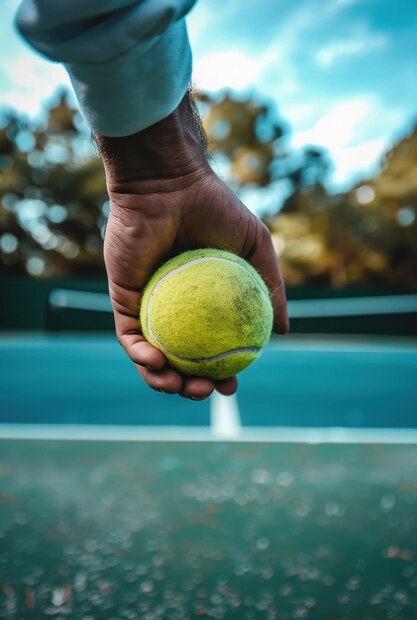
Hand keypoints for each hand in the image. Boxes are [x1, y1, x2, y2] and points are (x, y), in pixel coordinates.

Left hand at [95, 92, 287, 400]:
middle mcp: (174, 308)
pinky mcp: (122, 298)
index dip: (221, 373)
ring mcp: (147, 305)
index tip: (232, 385)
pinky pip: (129, 335)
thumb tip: (284, 334)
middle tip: (207, 390)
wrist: (170, 183)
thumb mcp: (256, 249)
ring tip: (181, 387)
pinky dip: (141, 355)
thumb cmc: (214, 209)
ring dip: (163, 380)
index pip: (211, 348)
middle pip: (180, 359)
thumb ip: (270, 288)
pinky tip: (157, 364)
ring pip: (152, 356)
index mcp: (203, 303)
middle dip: (191, 386)